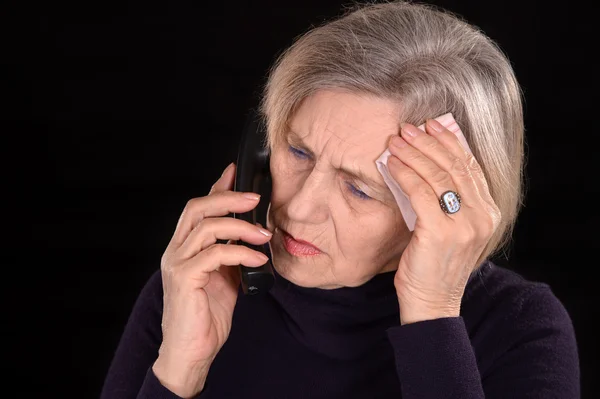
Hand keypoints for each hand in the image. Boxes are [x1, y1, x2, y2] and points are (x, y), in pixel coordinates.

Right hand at [152, 162, 272, 396]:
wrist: (191, 352)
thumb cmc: (206, 316)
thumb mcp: (224, 277)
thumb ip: (231, 254)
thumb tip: (252, 235)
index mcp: (185, 248)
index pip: (199, 208)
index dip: (217, 187)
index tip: (236, 170)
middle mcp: (176, 251)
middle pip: (198, 208)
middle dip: (229, 197)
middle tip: (256, 198)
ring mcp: (177, 263)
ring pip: (207, 227)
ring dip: (241, 226)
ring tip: (264, 234)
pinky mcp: (184, 278)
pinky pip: (215, 254)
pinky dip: (240, 252)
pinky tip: (258, 260)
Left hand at [386, 119, 500, 324]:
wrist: (432, 303)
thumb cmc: (434, 265)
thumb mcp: (449, 228)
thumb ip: (447, 200)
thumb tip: (425, 163)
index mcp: (488, 212)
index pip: (470, 166)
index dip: (449, 141)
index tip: (430, 125)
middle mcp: (483, 216)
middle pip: (455, 166)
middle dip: (429, 141)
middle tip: (407, 128)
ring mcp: (464, 225)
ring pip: (438, 175)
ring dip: (414, 153)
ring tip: (395, 141)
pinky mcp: (441, 232)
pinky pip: (420, 193)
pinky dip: (404, 174)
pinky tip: (391, 164)